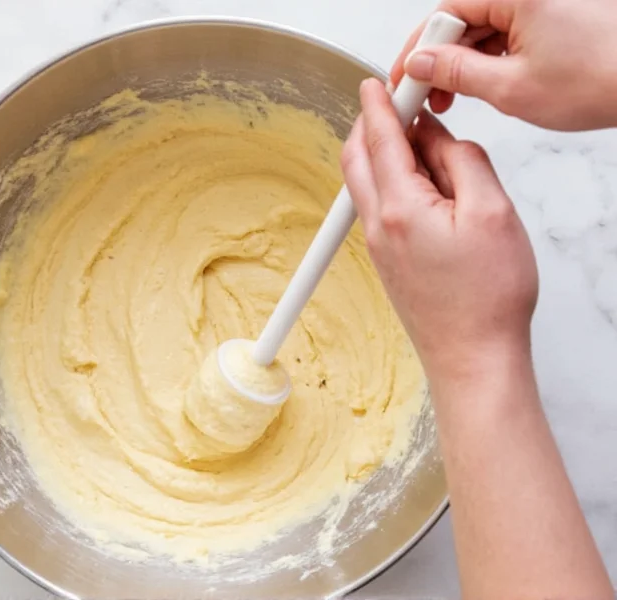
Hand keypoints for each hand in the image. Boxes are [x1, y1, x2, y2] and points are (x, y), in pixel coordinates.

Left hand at [341, 79, 537, 381]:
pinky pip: (380, 207)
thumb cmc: (486, 297)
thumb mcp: (492, 211)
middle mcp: (378, 226)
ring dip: (385, 155)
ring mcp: (378, 246)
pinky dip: (393, 183)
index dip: (380, 105)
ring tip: (427, 147)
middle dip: (371, 126)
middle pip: (358, 159)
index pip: (380, 140)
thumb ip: (461, 161)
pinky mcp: (387, 261)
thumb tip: (437, 138)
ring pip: (367, 184)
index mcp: (399, 208)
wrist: (472, 358)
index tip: (379, 84)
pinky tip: (427, 188)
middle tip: (400, 106)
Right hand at [391, 0, 616, 130]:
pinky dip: (489, 59)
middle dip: (439, 59)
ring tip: (453, 98)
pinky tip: (481, 85)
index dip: (417, 49)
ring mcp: (543, 2)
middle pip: (462, 18)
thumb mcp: (510, 87)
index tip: (405, 78)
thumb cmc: (601, 79)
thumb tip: (420, 64)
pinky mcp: (554, 14)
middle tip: (426, 95)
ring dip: (463, 62)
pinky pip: (507, 31)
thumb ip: (455, 72)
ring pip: (483, 27)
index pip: (445, 13)